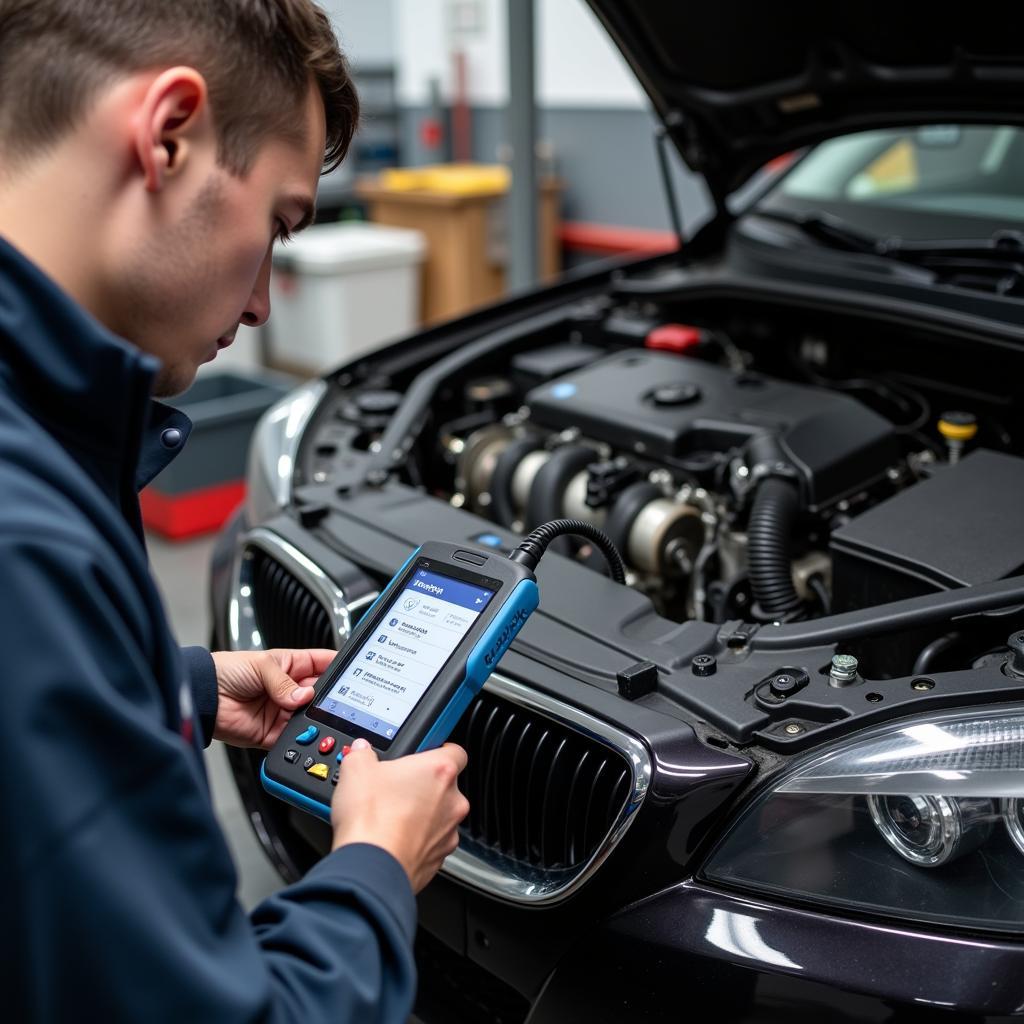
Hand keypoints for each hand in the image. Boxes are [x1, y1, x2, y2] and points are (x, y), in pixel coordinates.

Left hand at [210, 649, 335, 748]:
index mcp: (291, 666)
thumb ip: (285, 682)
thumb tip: (303, 696)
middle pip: (321, 695)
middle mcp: (290, 689)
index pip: (323, 664)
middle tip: (338, 702)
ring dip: (315, 720)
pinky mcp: (273, 733)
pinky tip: (303, 733)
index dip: (339, 668)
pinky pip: (294, 738)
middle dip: (329, 699)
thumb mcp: (261, 665)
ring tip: (317, 717)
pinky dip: (301, 738)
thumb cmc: (227, 671)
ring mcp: (283, 712)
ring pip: (310, 718)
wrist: (203, 697)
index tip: (354, 673)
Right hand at [331, 739, 469, 892]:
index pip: (455, 751)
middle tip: (396, 788)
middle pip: (444, 785)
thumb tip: (361, 753)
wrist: (371, 867)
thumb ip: (362, 754)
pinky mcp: (439, 858)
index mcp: (440, 771)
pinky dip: (416, 840)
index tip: (423, 754)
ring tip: (390, 816)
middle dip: (422, 786)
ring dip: (421, 815)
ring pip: (439, 816)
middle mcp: (453, 801)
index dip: (438, 751)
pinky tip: (392, 838)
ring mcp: (448, 832)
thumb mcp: (356, 770)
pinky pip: (431, 842)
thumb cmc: (372, 819)